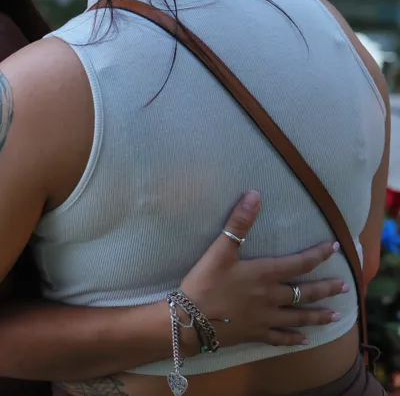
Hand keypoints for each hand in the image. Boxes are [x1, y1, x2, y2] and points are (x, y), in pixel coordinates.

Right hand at [180, 191, 345, 348]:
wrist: (191, 320)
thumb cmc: (204, 283)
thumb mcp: (219, 250)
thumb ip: (239, 223)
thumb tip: (255, 195)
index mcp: (265, 274)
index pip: (299, 263)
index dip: (318, 255)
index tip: (334, 248)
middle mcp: (272, 297)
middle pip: (306, 292)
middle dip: (326, 289)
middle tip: (345, 288)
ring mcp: (266, 318)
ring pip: (298, 317)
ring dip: (318, 315)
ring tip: (334, 316)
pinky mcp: (255, 333)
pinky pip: (280, 338)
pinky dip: (293, 339)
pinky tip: (304, 340)